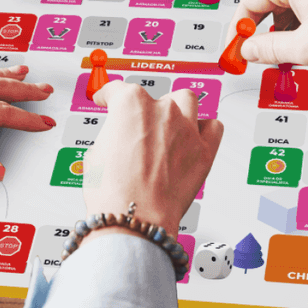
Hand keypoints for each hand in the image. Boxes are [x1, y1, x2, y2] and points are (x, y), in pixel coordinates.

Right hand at [81, 82, 222, 237]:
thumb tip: (115, 139)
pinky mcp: (204, 151)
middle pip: (155, 96)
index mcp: (130, 105)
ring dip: (177, 108)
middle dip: (146, 108)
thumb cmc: (114, 191)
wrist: (134, 218)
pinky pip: (213, 127)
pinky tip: (195, 135)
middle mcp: (162, 110)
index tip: (107, 99)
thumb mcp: (94, 154)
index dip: (108, 94)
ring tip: (169, 121)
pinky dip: (204, 129)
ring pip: (188, 101)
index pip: (117, 89)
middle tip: (139, 125)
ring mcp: (186, 129)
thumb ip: (110, 135)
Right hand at [230, 0, 307, 69]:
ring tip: (287, 57)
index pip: (249, 0)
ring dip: (285, 31)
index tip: (236, 48)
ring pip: (292, 5)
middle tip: (258, 57)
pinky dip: (304, 26)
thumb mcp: (305, 48)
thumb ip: (268, 49)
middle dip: (262, 31)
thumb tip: (248, 49)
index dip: (239, 28)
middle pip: (270, 1)